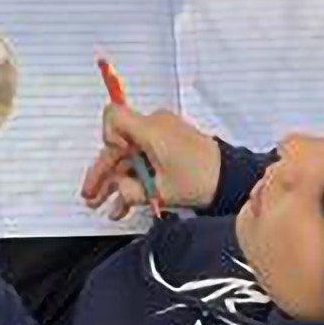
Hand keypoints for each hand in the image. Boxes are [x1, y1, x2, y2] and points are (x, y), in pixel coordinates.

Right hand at [80, 107, 220, 218]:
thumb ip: (130, 191)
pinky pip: (143, 158)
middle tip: (92, 196)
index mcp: (150, 128)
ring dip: (118, 182)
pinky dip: (135, 177)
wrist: (232, 178)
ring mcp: (161, 136)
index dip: (107, 138)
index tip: (114, 158)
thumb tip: (116, 192)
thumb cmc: (201, 178)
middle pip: (118, 145)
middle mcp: (154, 126)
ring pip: (129, 156)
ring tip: (108, 207)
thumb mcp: (160, 190)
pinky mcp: (168, 145)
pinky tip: (126, 202)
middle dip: (104, 173)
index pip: (113, 117)